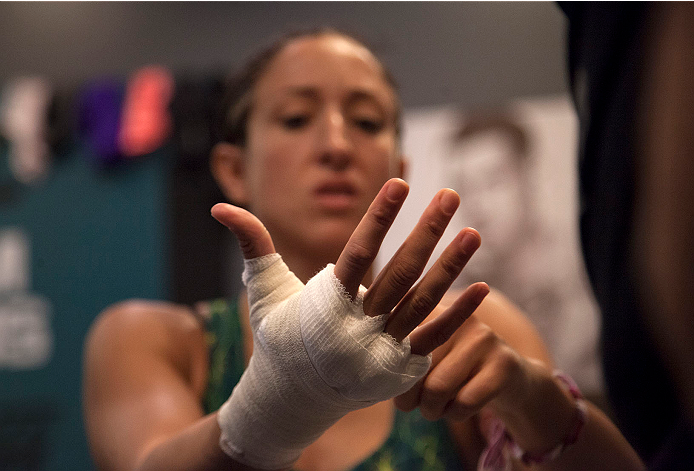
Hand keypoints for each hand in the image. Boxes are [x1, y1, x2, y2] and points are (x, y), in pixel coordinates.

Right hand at [211, 177, 489, 356]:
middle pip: (400, 274)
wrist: (294, 400)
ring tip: (475, 232)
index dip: (380, 217)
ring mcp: (382, 351)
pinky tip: (482, 287)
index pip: (358, 253)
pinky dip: (458, 314)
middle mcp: (357, 329)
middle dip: (427, 232)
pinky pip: (434, 337)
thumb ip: (253, 244)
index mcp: (325, 305)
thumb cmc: (280, 338)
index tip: (401, 183)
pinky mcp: (399, 369)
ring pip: (423, 303)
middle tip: (451, 194)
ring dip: (452, 267)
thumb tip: (219, 205)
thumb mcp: (265, 291)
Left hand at [394, 312, 532, 421]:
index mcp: (430, 309)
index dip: (391, 370)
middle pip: (414, 368)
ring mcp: (482, 337)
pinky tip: (459, 409)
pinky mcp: (503, 363)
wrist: (508, 377)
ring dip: (432, 410)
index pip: (396, 341)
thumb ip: (399, 357)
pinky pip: (464, 401)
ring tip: (436, 408)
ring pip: (437, 388)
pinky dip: (455, 415)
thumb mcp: (425, 355)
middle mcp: (456, 317)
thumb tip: (380, 378)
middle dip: (409, 397)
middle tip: (417, 404)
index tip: (394, 383)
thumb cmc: (451, 368)